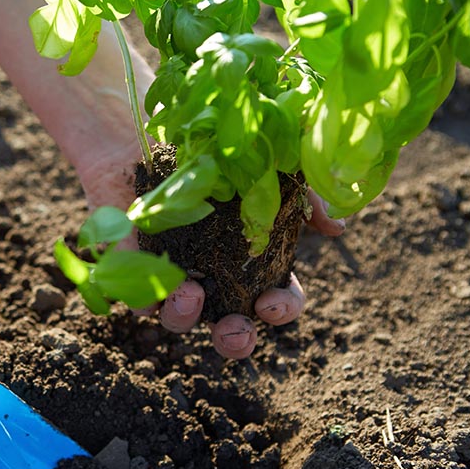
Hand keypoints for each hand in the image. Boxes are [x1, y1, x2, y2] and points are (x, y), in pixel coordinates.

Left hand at [78, 151, 344, 359]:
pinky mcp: (131, 266)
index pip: (275, 300)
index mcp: (251, 261)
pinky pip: (137, 297)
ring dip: (186, 318)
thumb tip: (337, 228)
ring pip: (178, 319)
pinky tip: (158, 279)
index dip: (281, 309)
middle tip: (234, 331)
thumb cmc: (213, 151)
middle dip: (235, 340)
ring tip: (190, 294)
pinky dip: (147, 297)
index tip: (271, 303)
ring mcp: (171, 274)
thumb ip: (303, 197)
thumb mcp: (266, 168)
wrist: (148, 128)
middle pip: (229, 328)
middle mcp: (213, 276)